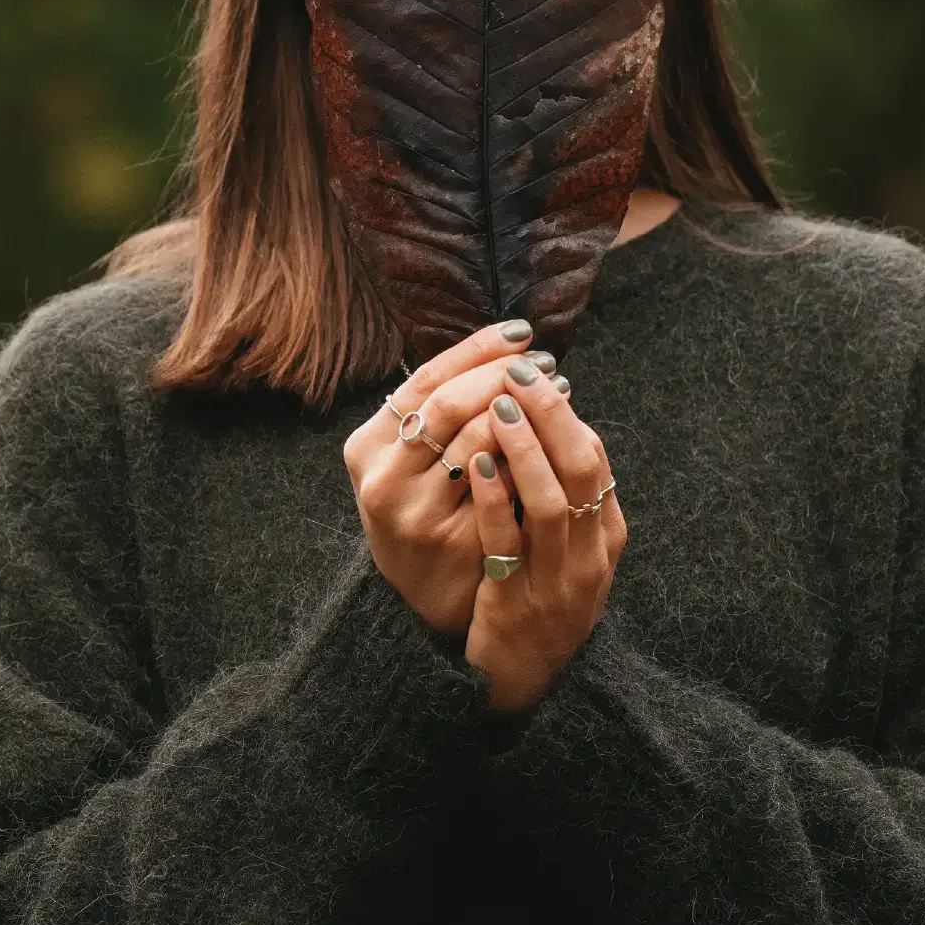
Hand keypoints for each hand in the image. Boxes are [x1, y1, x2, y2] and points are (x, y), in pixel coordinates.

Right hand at [341, 320, 537, 634]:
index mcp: (366, 446)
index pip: (426, 378)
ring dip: (525, 410)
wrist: (427, 592)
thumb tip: (498, 345)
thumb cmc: (425, 508)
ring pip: (478, 439)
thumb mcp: (409, 459)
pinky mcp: (453, 540)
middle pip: (449, 403)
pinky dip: (530, 454)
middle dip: (502, 375)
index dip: (477, 349)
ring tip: (557, 394)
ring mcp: (416, 511)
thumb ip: (436, 409)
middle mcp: (383, 477)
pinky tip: (556, 440)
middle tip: (543, 364)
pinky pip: (502, 483)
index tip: (522, 332)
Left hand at [464, 367, 625, 713]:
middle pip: (582, 471)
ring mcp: (555, 581)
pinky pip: (507, 542)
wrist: (522, 685)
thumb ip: (563, 495)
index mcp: (604, 537)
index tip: (539, 375)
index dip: (568, 414)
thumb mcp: (567, 550)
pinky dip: (493, 497)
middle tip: (521, 372)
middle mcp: (589, 557)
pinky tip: (475, 463)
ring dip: (525, 448)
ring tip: (500, 405)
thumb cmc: (537, 600)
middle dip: (552, 415)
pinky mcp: (516, 602)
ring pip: (551, 503)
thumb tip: (546, 423)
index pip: (597, 461)